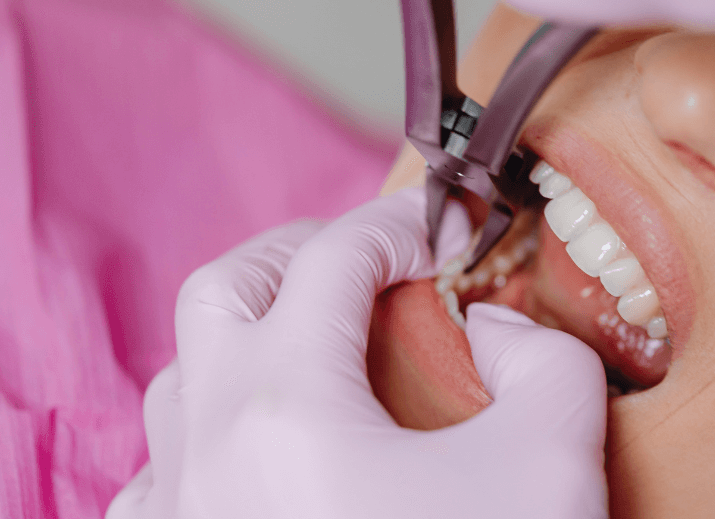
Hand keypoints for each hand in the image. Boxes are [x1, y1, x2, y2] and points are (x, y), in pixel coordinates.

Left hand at [106, 188, 608, 518]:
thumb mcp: (553, 467)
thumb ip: (548, 364)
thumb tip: (495, 330)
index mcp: (286, 408)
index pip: (333, 263)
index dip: (393, 226)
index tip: (437, 229)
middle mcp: (204, 454)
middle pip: (221, 293)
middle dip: (294, 255)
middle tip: (362, 259)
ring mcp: (174, 518)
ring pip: (181, 380)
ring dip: (249, 338)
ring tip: (320, 345)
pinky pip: (161, 473)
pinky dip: (212, 433)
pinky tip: (267, 453)